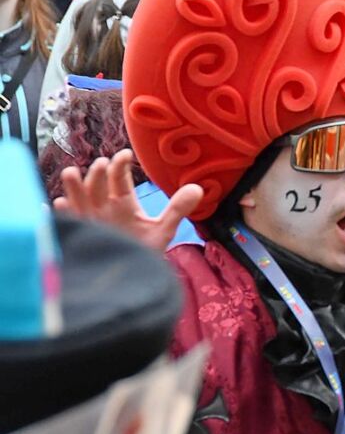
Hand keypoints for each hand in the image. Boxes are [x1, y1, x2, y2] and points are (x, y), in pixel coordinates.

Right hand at [53, 149, 203, 252]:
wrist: (131, 278)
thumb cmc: (143, 250)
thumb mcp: (162, 230)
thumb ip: (177, 209)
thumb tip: (199, 189)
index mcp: (122, 202)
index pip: (119, 179)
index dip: (120, 165)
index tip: (125, 155)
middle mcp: (102, 207)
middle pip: (97, 185)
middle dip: (97, 174)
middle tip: (102, 164)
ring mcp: (87, 221)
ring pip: (76, 199)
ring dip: (73, 187)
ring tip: (71, 173)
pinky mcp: (78, 236)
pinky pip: (63, 224)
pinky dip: (58, 216)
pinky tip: (56, 207)